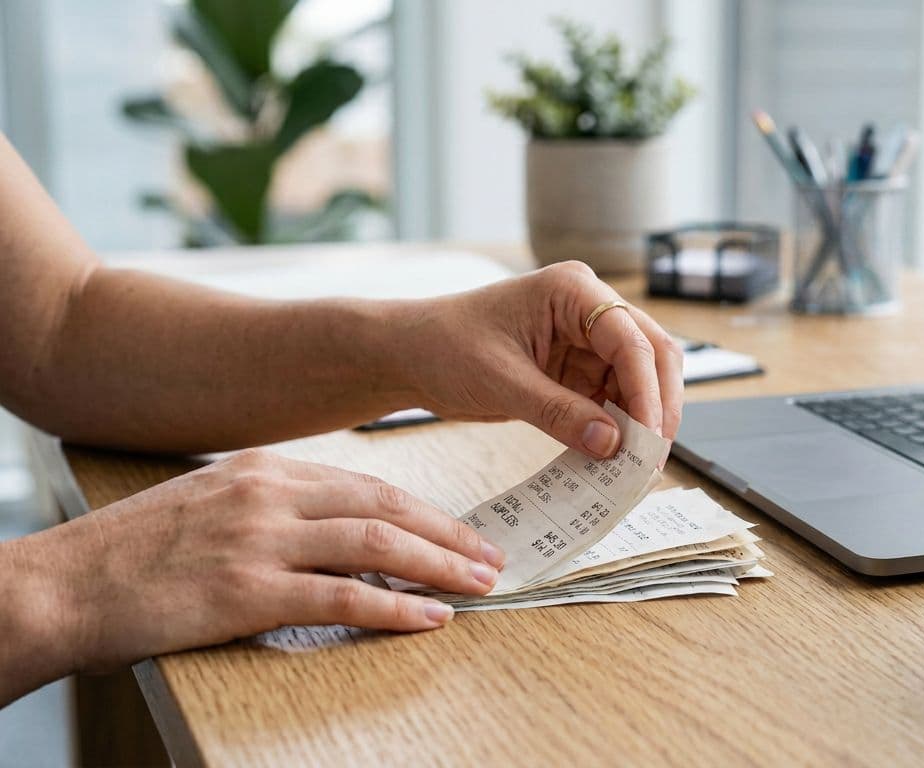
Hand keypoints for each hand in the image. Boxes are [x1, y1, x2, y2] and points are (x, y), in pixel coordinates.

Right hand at [2, 449, 502, 688]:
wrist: (62, 585)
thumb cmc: (136, 554)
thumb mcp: (212, 505)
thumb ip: (276, 509)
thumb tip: (342, 534)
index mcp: (265, 469)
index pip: (369, 485)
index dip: (425, 510)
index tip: (460, 532)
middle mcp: (269, 494)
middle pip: (386, 507)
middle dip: (448, 534)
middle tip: (490, 557)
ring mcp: (259, 540)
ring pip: (376, 545)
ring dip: (438, 567)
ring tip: (478, 586)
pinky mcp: (247, 591)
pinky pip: (342, 598)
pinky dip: (394, 609)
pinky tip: (428, 619)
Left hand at [401, 261, 684, 456]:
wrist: (409, 355)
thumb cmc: (443, 347)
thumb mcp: (500, 382)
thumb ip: (558, 413)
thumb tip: (612, 445)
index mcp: (573, 290)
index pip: (631, 339)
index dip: (647, 390)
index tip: (647, 437)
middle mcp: (590, 309)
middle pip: (653, 355)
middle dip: (658, 406)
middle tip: (653, 456)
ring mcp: (588, 341)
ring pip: (640, 382)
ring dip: (641, 423)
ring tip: (635, 467)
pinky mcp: (579, 370)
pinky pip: (614, 401)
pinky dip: (618, 430)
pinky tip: (613, 460)